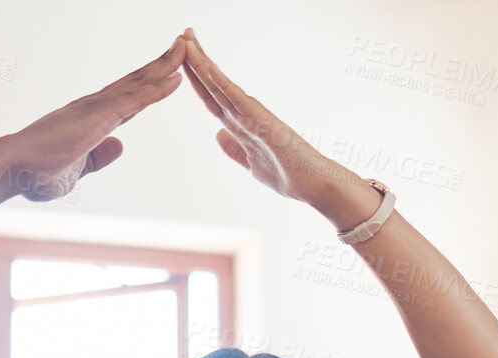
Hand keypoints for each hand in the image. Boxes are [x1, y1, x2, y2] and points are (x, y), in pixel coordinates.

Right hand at [0, 38, 185, 200]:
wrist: (14, 169)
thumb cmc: (36, 173)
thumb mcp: (77, 169)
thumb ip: (98, 158)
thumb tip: (119, 146)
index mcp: (91, 120)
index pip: (128, 99)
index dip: (149, 84)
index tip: (167, 72)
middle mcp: (95, 107)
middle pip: (136, 82)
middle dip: (161, 64)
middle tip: (183, 45)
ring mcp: (96, 109)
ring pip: (138, 83)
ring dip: (165, 65)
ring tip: (186, 47)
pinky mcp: (98, 117)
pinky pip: (134, 100)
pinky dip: (156, 88)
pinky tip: (175, 77)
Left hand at [179, 29, 376, 225]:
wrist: (315, 184)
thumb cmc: (290, 176)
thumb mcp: (251, 164)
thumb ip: (234, 149)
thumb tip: (218, 135)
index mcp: (241, 126)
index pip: (212, 98)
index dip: (195, 80)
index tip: (181, 59)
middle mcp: (245, 116)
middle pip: (213, 85)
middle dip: (196, 61)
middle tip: (182, 32)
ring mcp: (254, 116)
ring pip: (221, 87)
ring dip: (203, 64)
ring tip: (187, 39)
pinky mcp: (264, 122)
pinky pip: (239, 100)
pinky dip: (223, 84)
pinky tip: (208, 67)